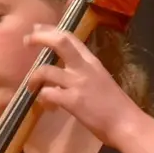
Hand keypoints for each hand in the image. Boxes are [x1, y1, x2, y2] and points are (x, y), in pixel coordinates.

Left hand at [24, 25, 145, 141]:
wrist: (127, 124)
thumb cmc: (117, 106)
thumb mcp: (102, 81)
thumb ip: (86, 74)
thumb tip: (68, 73)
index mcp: (92, 62)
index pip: (70, 37)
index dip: (50, 30)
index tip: (36, 28)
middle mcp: (84, 68)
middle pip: (59, 42)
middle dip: (39, 37)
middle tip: (26, 41)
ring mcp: (78, 84)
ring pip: (46, 70)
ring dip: (34, 78)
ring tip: (31, 87)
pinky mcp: (73, 101)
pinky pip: (48, 93)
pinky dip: (42, 99)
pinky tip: (47, 106)